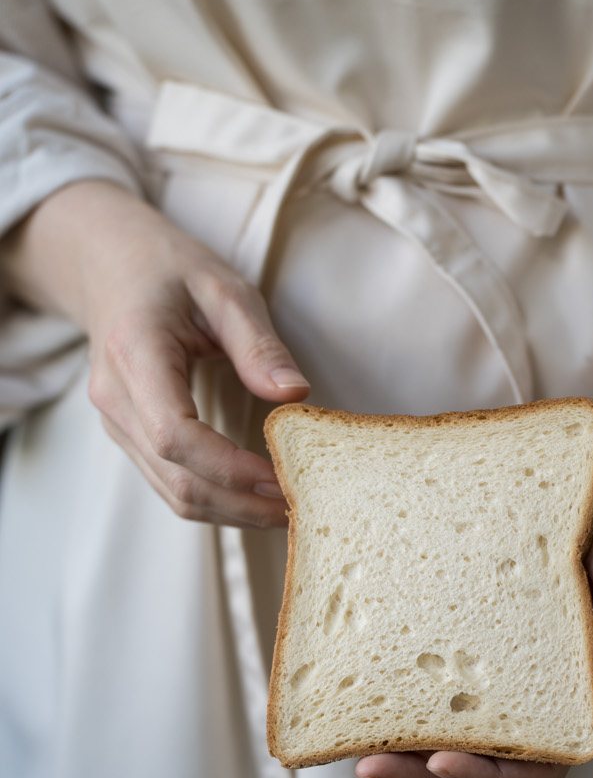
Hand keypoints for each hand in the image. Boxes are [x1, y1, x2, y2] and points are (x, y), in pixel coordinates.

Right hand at [0, 180, 308, 527]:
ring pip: (173, 493)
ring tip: (284, 513)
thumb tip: (295, 393)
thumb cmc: (169, 271)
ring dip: (231, 512)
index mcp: (134, 352)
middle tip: (299, 511)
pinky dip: (215, 501)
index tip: (283, 480)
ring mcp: (117, 422)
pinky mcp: (128, 435)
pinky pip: (170, 484)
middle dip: (241, 505)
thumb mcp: (224, 289)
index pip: (174, 434)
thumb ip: (258, 344)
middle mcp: (115, 398)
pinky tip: (254, 498)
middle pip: (177, 479)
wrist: (109, 265)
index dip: (230, 468)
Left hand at [356, 342, 592, 777]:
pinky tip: (348, 673)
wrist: (592, 481)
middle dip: (419, 767)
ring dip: (395, 739)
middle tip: (370, 764)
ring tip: (348, 739)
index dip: (492, 775)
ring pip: (439, 723)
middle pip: (474, 754)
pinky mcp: (456, 631)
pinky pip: (421, 669)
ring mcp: (486, 666)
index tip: (445, 759)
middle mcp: (523, 692)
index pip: (537, 762)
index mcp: (572, 697)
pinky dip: (389, 681)